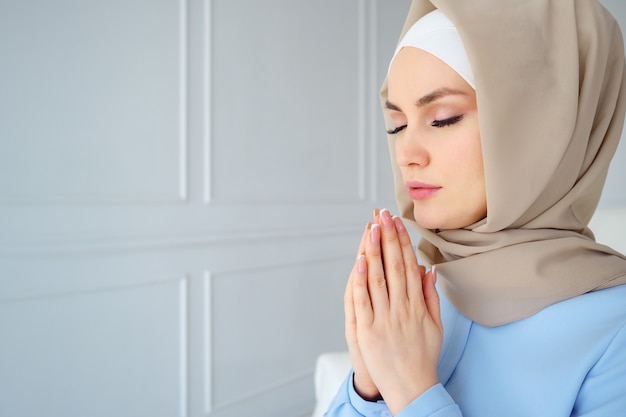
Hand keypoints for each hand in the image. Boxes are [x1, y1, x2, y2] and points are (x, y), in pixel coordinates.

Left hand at [350, 209, 442, 414]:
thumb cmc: (423, 356)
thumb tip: (429, 270)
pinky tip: (359, 260)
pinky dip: (361, 279)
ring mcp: (384, 318)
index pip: (408, 265)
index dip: (402, 241)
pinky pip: (363, 300)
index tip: (397, 222)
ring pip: (378, 278)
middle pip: (394, 266)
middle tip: (383, 215)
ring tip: (371, 228)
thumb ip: (431, 296)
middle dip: (388, 238)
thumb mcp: (435, 325)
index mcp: (417, 305)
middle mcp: (402, 308)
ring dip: (374, 251)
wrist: (412, 387)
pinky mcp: (368, 330)